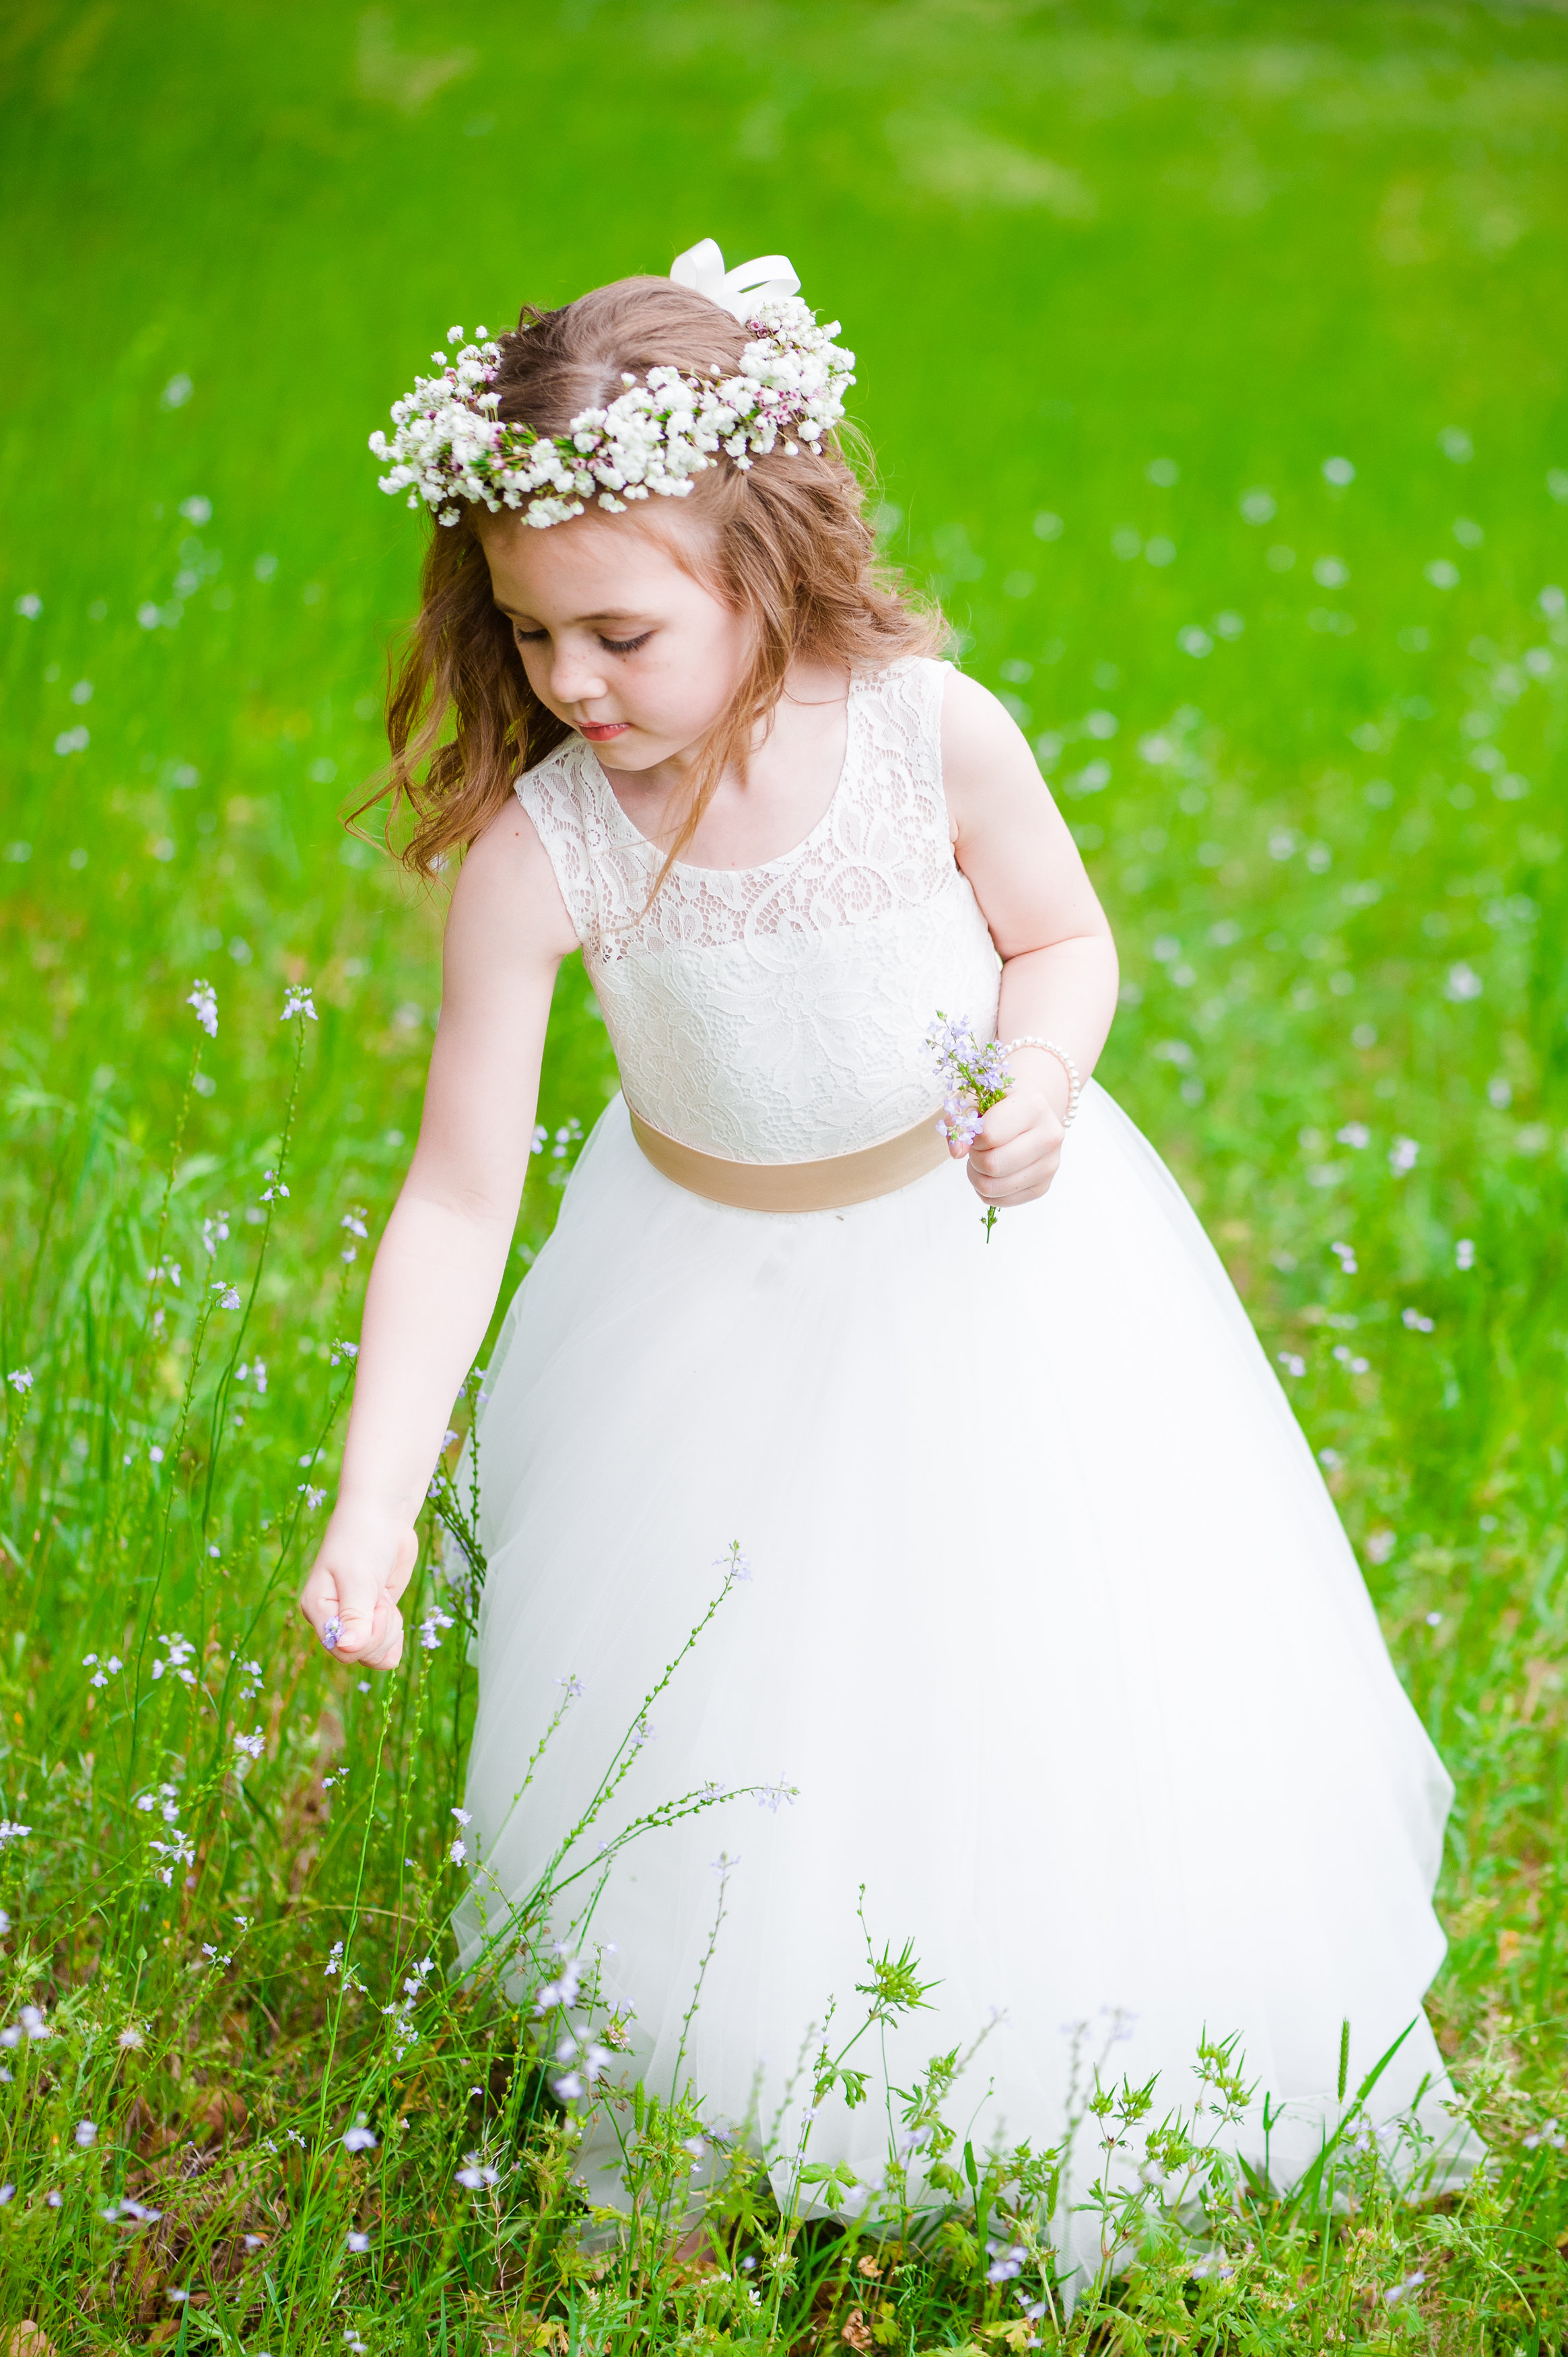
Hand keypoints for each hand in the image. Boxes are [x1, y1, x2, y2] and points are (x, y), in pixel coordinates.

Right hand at [299, 1502, 418, 1669]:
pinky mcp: (374, 1618)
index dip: (366, 1637)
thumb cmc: (363, 1540)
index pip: (340, 1650)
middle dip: (380, 1630)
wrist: (383, 1518)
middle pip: (360, 1655)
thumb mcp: (359, 1577)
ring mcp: (355, 1621)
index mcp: (318, 1610)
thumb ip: (355, 1615)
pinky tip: (393, 1614)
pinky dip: (394, 1636)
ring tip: (384, 1598)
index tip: (375, 1606)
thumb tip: (348, 1649)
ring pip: (374, 1654)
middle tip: (380, 1597)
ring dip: (389, 1630)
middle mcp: (333, 1620)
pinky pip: (385, 1648)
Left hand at [953, 1065, 1066, 1208]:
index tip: (977, 1131)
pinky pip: (1000, 1201)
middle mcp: (1049, 1136)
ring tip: (983, 1160)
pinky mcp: (1043, 1187)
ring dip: (977, 1176)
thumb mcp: (976, 1101)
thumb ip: (960, 1122)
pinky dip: (986, 1191)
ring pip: (993, 1187)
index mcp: (1034, 1106)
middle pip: (992, 1165)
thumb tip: (956, 1152)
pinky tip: (992, 1174)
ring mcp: (1050, 1164)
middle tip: (978, 1149)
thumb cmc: (1000, 1105)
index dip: (973, 1137)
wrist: (1031, 1114)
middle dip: (974, 1159)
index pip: (989, 1135)